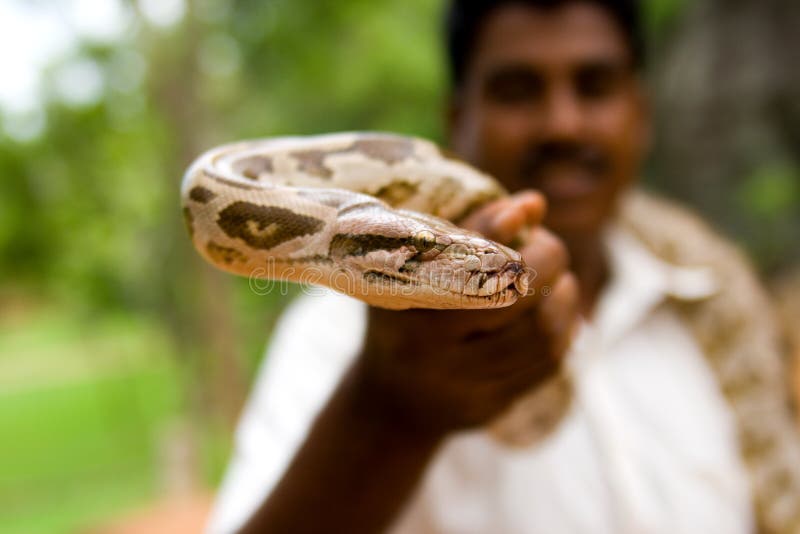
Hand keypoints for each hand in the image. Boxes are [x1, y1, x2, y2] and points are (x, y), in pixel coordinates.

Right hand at [351, 191, 579, 434]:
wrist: (391, 402)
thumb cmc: (405, 318)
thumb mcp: (415, 271)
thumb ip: (471, 231)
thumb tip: (534, 203)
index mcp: (413, 314)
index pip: (478, 268)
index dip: (515, 240)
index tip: (529, 218)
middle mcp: (436, 356)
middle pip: (517, 303)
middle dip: (547, 266)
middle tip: (549, 248)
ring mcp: (465, 388)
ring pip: (540, 338)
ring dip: (563, 301)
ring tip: (561, 280)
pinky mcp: (490, 408)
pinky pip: (544, 367)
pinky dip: (562, 334)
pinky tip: (558, 315)